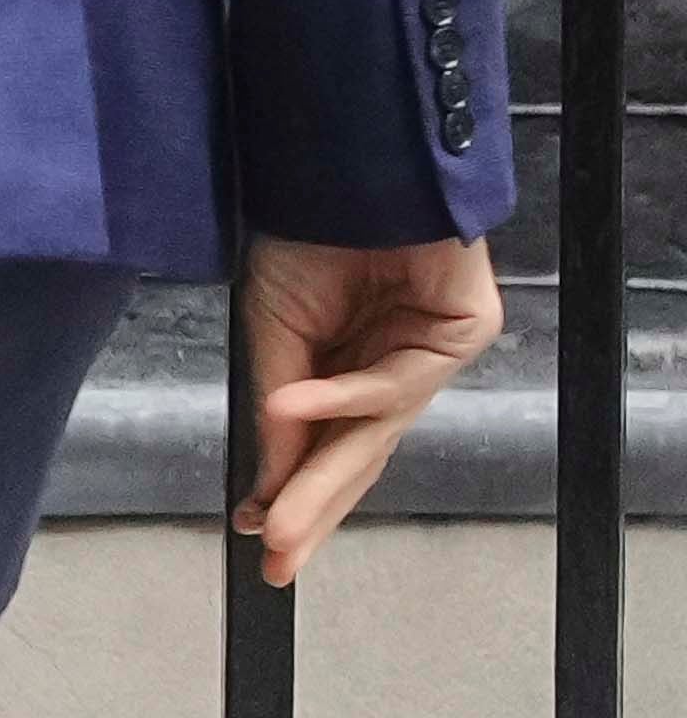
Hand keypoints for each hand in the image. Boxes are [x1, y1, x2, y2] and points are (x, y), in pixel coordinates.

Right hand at [240, 233, 500, 583]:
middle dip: (312, 506)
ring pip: (377, 432)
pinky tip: (284, 406)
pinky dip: (335, 395)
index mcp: (355, 362)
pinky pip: (390, 380)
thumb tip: (268, 476)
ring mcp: (433, 354)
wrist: (353, 157)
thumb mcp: (273, 321)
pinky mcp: (462, 334)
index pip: (332, 443)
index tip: (254, 531)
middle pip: (359, 453)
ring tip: (276, 520)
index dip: (294, 486)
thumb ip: (280, 398)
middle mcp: (401, 366)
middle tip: (276, 560)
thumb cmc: (308, 227)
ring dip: (321, 479)